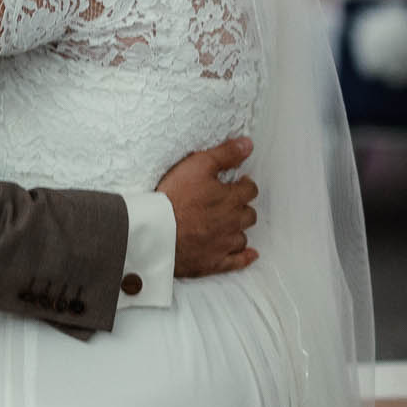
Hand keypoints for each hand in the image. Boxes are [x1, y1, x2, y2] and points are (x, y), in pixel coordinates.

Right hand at [159, 137, 259, 277]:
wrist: (156, 232)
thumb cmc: (175, 197)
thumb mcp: (198, 165)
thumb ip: (225, 154)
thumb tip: (248, 145)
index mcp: (231, 199)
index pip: (250, 190)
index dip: (243, 185)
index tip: (236, 183)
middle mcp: (233, 222)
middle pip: (248, 214)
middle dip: (241, 207)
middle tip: (229, 203)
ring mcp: (224, 244)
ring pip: (242, 236)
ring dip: (238, 230)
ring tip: (228, 225)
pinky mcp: (214, 262)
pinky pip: (237, 262)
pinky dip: (245, 257)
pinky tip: (250, 254)